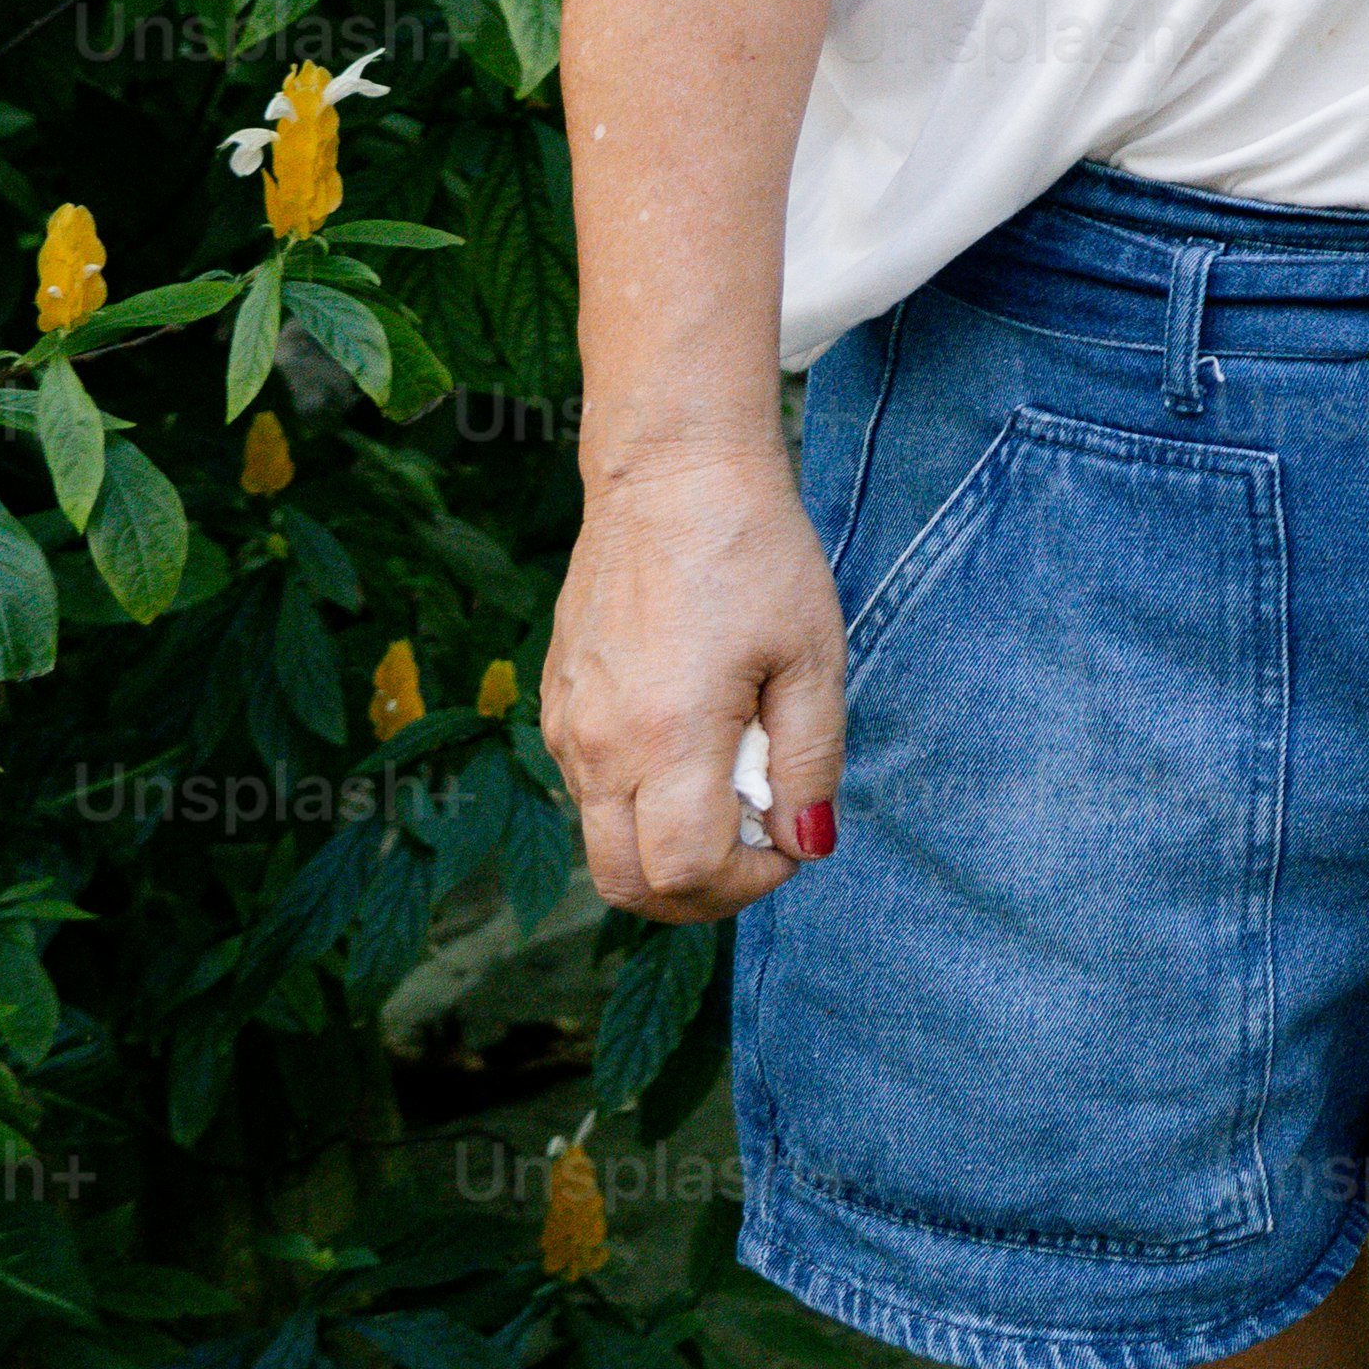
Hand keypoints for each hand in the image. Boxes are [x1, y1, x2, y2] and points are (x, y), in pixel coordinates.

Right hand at [548, 442, 845, 918]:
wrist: (671, 477)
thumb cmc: (755, 556)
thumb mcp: (812, 656)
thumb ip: (810, 762)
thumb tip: (809, 845)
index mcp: (666, 738)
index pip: (685, 874)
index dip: (748, 883)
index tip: (791, 842)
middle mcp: (598, 746)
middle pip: (624, 884)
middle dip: (699, 891)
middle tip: (759, 844)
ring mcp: (566, 727)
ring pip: (601, 841)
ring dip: (667, 846)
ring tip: (734, 782)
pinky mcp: (556, 705)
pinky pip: (589, 790)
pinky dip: (640, 800)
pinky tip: (693, 743)